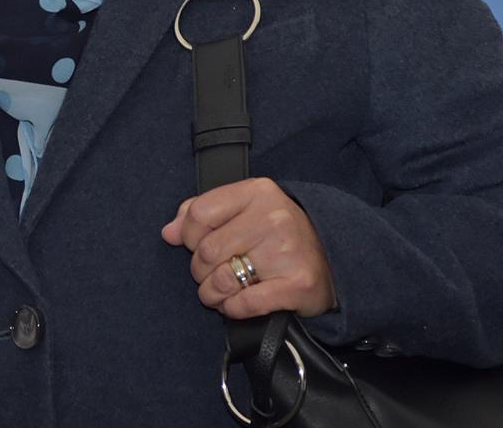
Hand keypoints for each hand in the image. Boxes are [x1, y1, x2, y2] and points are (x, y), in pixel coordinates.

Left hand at [160, 178, 336, 318]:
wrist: (334, 258)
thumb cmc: (279, 234)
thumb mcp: (244, 210)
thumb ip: (202, 213)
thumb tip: (169, 232)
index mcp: (258, 192)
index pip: (199, 213)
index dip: (188, 236)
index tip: (195, 246)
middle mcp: (274, 217)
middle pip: (207, 251)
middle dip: (200, 270)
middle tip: (210, 275)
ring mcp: (287, 251)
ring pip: (222, 280)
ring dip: (212, 294)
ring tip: (219, 293)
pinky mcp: (297, 284)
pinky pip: (244, 304)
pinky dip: (232, 309)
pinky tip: (236, 304)